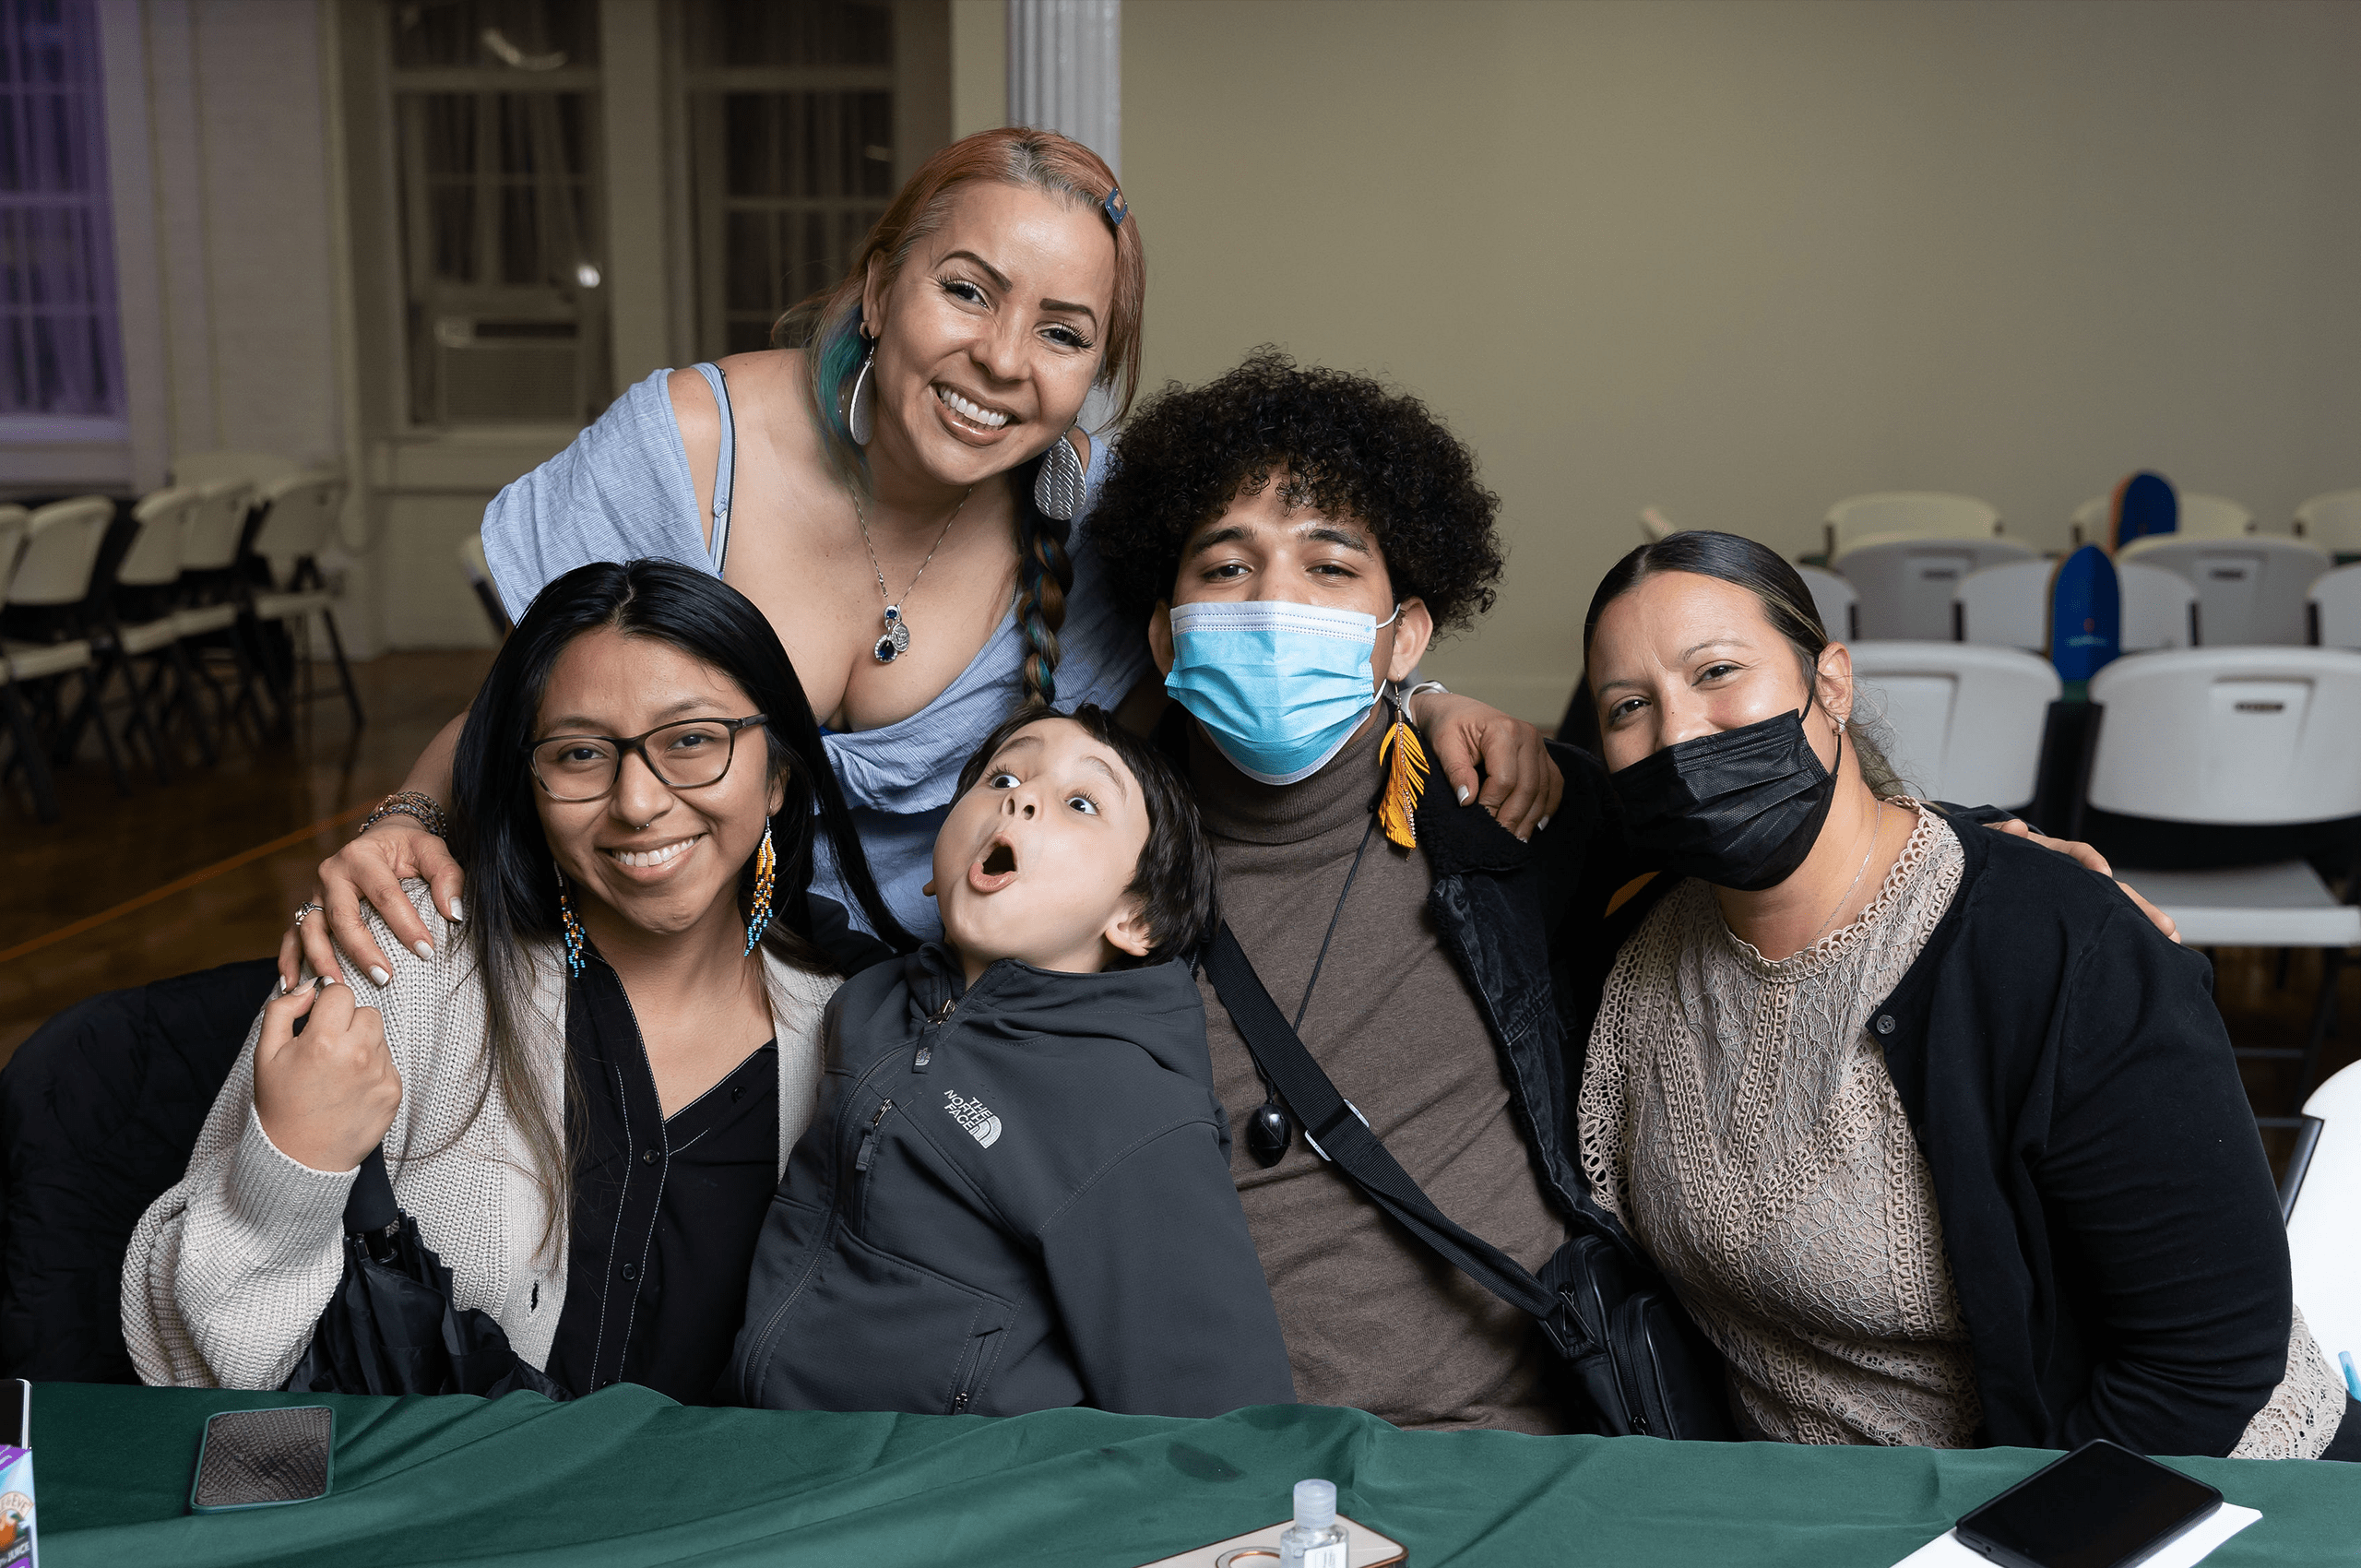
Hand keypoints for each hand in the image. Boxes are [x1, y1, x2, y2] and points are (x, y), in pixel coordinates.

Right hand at [251, 979, 402, 1172]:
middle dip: (348, 1024)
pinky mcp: (394, 1092)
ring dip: (362, 1045)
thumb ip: (284, 1010)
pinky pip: (388, 1063)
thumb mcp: (265, 1053)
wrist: (300, 1158)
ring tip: (337, 1072)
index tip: (317, 1023)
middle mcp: (358, 1054)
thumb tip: (310, 987)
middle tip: (327, 1050)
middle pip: (367, 1012)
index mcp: (324, 1040)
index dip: (326, 1006)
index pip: (341, 993)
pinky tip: (350, 1089)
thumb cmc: (280, 1104)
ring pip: (379, 1037)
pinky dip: (373, 1070)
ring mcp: (380, 1074)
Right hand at [279, 819, 464, 990]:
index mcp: (362, 856)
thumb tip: (453, 913)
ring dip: (321, 961)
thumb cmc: (408, 848)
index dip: (405, 924)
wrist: (381, 838)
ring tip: (338, 988)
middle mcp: (331, 874)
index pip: (385, 895)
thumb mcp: (432, 849)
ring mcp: (315, 893)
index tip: (426, 951)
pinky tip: (294, 987)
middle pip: (343, 916)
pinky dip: (289, 962)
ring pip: (310, 929)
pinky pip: (292, 937)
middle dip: (362, 950)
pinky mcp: (307, 910)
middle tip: (385, 978)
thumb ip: (447, 877)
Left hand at [1418, 692, 1564, 840]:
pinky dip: (1548, 805)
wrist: (1456, 710)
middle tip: (1500, 840)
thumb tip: (1466, 800)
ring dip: (1531, 818)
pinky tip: (1537, 824)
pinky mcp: (1542, 755)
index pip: (1505, 778)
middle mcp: (1528, 736)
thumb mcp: (1443, 743)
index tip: (1478, 823)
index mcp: (1503, 730)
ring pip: (1543, 789)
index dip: (1492, 805)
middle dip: (1513, 817)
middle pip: (1528, 787)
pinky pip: (1553, 783)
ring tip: (1517, 839)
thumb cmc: (1448, 725)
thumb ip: (1455, 770)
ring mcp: (1539, 745)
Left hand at [1986, 818, 2179, 942]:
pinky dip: (2121, 933)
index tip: (2101, 872)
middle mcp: (2069, 877)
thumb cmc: (1985, 859)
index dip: (2089, 860)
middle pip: (2108, 886)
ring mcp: (2071, 897)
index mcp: (2048, 856)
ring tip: (2170, 938)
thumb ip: (1997, 837)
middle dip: (2136, 904)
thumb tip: (2014, 828)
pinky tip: (2147, 948)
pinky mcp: (2068, 916)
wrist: (1975, 876)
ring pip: (2111, 907)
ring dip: (2140, 921)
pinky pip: (2097, 924)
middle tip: (2164, 924)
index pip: (2074, 853)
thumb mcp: (1985, 845)